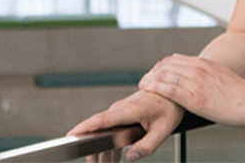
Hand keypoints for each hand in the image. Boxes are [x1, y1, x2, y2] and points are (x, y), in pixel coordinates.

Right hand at [68, 90, 183, 161]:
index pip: (102, 120)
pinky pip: (112, 133)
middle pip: (99, 131)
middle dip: (92, 149)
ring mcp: (121, 113)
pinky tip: (112, 160)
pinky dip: (111, 147)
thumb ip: (147, 146)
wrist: (172, 89)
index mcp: (129, 110)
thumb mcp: (163, 129)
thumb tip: (130, 156)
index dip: (85, 127)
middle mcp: (120, 110)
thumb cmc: (169, 106)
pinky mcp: (124, 116)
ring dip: (102, 151)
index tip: (71, 135)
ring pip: (105, 134)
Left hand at [138, 54, 244, 127]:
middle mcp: (199, 69)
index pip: (175, 60)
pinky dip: (155, 87)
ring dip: (150, 79)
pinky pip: (169, 88)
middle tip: (144, 80)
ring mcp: (196, 82)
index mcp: (205, 63)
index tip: (154, 74)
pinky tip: (147, 88)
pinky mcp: (195, 98)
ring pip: (165, 74)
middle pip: (167, 65)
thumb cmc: (241, 95)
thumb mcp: (223, 77)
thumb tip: (201, 81)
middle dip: (153, 72)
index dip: (161, 67)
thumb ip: (209, 76)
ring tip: (142, 85)